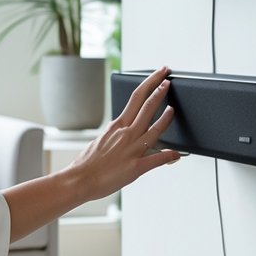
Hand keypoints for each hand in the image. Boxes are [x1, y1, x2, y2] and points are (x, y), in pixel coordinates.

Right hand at [71, 66, 180, 197]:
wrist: (79, 180)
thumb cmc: (87, 162)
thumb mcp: (102, 140)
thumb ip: (116, 133)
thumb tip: (123, 129)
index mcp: (117, 125)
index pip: (136, 97)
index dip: (150, 83)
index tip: (159, 75)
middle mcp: (126, 134)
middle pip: (147, 106)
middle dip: (161, 90)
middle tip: (169, 79)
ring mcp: (132, 149)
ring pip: (155, 129)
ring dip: (167, 118)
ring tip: (173, 109)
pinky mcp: (136, 167)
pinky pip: (156, 160)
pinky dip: (168, 156)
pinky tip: (177, 154)